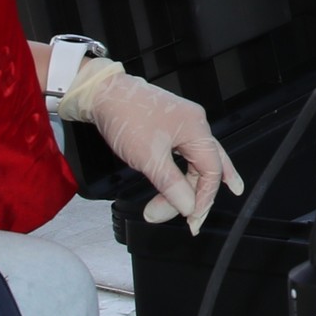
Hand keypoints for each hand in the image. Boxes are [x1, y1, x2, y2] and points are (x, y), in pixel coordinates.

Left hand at [56, 59, 239, 231]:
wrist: (103, 93)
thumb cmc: (126, 116)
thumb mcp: (148, 158)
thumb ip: (172, 185)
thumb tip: (188, 207)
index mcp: (196, 129)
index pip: (211, 171)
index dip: (204, 199)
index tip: (192, 221)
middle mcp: (196, 124)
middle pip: (207, 167)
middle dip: (196, 196)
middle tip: (187, 221)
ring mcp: (184, 123)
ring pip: (198, 161)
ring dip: (192, 186)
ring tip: (196, 209)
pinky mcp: (171, 126)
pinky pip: (187, 153)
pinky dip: (188, 172)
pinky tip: (193, 181)